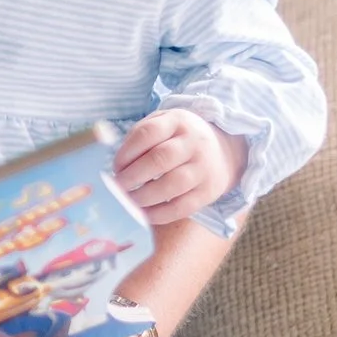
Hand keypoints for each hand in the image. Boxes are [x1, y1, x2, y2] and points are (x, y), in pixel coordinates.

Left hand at [114, 108, 246, 226]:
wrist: (222, 151)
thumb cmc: (178, 139)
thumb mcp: (162, 125)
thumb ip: (138, 137)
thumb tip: (115, 165)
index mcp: (178, 121)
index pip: (147, 133)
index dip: (126, 152)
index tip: (114, 167)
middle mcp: (195, 142)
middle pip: (160, 159)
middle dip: (133, 176)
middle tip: (117, 186)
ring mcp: (204, 167)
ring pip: (173, 184)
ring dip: (144, 196)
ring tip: (128, 200)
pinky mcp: (209, 191)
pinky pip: (184, 206)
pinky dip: (160, 214)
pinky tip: (144, 214)